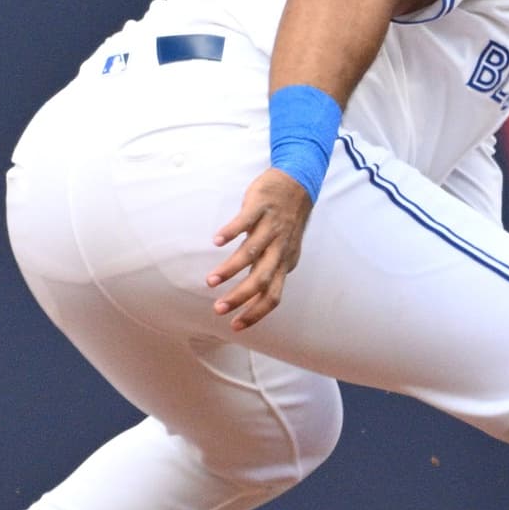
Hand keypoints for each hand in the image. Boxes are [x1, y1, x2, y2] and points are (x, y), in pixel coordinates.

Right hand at [208, 169, 315, 330]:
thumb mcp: (282, 250)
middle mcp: (279, 248)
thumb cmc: (284, 222)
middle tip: (218, 309)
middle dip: (240, 297)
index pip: (273, 296)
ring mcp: (271, 227)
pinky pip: (245, 221)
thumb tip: (252, 296)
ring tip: (211, 281)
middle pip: (262, 279)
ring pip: (251, 253)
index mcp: (284, 263)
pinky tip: (216, 241)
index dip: (255, 313)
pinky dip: (231, 232)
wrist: (298, 183)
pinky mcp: (261, 207)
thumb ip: (268, 270)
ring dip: (230, 269)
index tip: (235, 326)